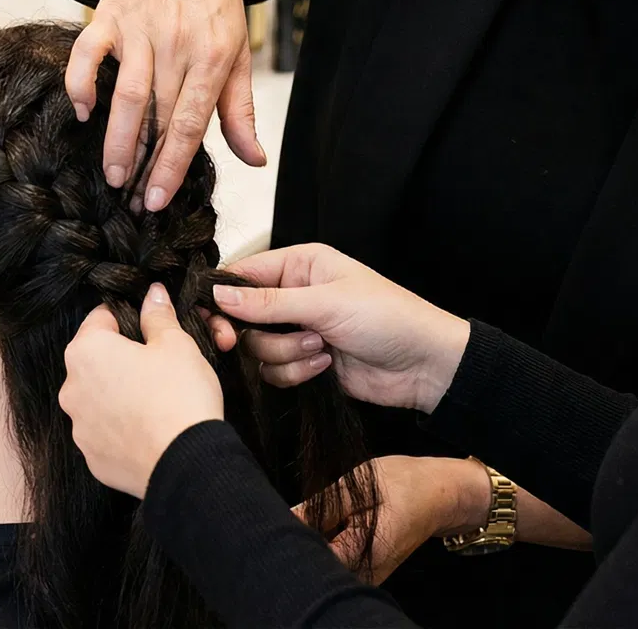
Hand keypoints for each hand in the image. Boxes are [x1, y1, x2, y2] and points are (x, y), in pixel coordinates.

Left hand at [60, 283, 223, 498]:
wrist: (187, 463)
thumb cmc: (179, 395)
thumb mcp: (176, 345)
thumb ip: (158, 316)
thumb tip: (152, 294)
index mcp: (86, 352)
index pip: (100, 319)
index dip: (127, 318)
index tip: (148, 327)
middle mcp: (72, 389)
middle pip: (96, 361)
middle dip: (123, 359)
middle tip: (158, 366)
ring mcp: (80, 427)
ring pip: (99, 399)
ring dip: (120, 395)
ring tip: (156, 400)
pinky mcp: (93, 458)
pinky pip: (106, 433)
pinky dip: (123, 428)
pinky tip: (150, 428)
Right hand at [66, 0, 264, 210]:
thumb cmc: (214, 1)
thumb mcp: (237, 51)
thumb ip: (239, 109)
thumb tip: (254, 159)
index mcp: (213, 57)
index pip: (190, 123)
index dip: (172, 166)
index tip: (157, 200)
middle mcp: (176, 45)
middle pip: (157, 116)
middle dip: (143, 164)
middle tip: (130, 203)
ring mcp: (140, 29)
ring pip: (125, 94)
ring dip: (115, 138)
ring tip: (112, 175)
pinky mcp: (109, 15)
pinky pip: (87, 54)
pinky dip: (81, 84)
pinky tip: (83, 112)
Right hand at [212, 243, 470, 411]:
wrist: (423, 365)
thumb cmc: (385, 317)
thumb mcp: (326, 303)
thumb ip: (268, 302)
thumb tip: (216, 293)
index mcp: (299, 265)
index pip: (242, 274)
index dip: (221, 297)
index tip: (213, 320)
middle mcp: (293, 294)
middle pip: (241, 316)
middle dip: (252, 333)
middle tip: (236, 344)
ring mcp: (297, 330)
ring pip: (257, 348)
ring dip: (285, 353)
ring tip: (321, 348)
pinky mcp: (304, 362)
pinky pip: (275, 371)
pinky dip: (296, 372)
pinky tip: (325, 366)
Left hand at [299, 456, 492, 583]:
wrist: (443, 494)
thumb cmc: (405, 483)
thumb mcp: (360, 484)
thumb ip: (321, 506)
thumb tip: (286, 517)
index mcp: (364, 554)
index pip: (313, 560)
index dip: (294, 541)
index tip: (285, 521)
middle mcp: (365, 575)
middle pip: (318, 567)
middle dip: (302, 542)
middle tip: (298, 514)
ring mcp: (367, 576)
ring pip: (326, 565)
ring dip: (315, 542)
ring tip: (317, 517)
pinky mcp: (367, 571)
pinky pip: (337, 562)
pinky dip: (328, 544)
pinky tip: (328, 525)